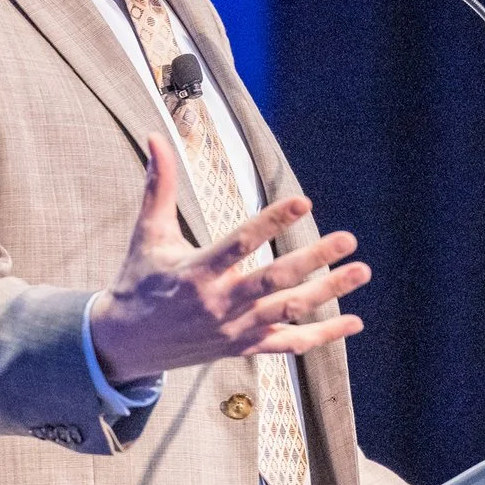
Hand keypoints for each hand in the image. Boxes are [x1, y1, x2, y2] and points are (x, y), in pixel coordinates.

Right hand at [88, 136, 370, 382]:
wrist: (123, 346)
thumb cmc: (137, 281)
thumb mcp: (146, 234)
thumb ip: (158, 186)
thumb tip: (154, 137)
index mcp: (195, 272)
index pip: (240, 243)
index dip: (272, 221)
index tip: (304, 201)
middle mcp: (218, 304)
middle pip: (273, 280)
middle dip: (313, 259)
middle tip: (348, 238)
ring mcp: (233, 330)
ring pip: (288, 310)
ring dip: (328, 292)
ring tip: (361, 271)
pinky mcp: (242, 348)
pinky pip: (287, 344)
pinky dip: (322, 335)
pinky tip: (353, 320)